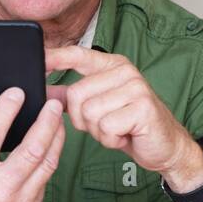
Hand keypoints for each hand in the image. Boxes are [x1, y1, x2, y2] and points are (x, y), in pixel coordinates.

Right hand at [0, 92, 64, 201]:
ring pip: (47, 164)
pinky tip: (49, 143)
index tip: (16, 93)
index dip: (6, 110)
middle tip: (52, 104)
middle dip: (46, 122)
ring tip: (56, 119)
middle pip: (33, 149)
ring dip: (56, 138)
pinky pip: (45, 178)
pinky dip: (49, 158)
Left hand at [46, 46, 201, 188]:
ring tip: (117, 130)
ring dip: (98, 131)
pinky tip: (125, 136)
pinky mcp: (143, 108)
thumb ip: (73, 96)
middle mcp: (125, 72)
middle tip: (104, 124)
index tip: (37, 61)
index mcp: (113, 66)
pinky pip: (106, 127)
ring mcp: (136, 88)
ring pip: (89, 112)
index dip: (55, 58)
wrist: (165, 146)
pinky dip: (111, 139)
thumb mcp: (99, 107)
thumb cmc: (131, 126)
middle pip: (76, 94)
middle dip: (81, 119)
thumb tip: (44, 89)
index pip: (78, 55)